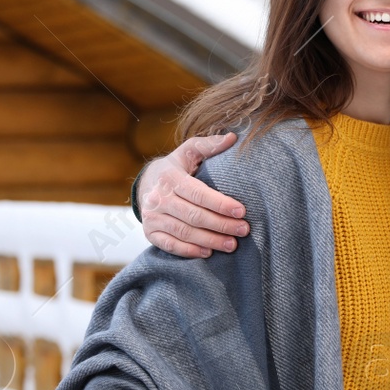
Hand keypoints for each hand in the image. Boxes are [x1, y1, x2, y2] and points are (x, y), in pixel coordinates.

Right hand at [137, 133, 248, 257]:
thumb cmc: (175, 167)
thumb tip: (233, 138)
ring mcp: (152, 217)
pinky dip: (190, 250)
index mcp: (169, 177)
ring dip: (210, 240)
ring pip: (184, 232)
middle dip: (221, 225)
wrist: (145, 184)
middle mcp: (158, 198)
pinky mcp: (150, 232)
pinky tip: (208, 252)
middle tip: (244, 230)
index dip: (221, 204)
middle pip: (194, 216)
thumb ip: (209, 145)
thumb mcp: (188, 152)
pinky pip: (170, 245)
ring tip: (232, 244)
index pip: (198, 193)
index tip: (242, 211)